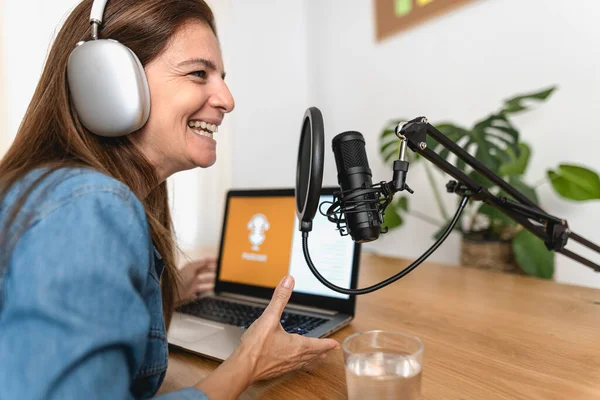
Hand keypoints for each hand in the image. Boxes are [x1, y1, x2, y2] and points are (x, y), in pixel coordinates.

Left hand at [175, 258, 216, 305]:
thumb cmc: (180, 278)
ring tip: (219, 281)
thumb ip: (200, 263)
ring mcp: (193, 283)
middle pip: (205, 271)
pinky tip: (213, 289)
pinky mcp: (193, 291)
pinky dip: (208, 289)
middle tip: (220, 272)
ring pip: (205, 281)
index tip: (218, 261)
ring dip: (212, 280)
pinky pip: (202, 289)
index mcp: (192, 267)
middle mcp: (193, 274)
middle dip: (213, 271)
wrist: (172, 292)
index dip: (211, 261)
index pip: (203, 263)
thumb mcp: (190, 268)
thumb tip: (207, 259)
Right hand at [194, 275, 338, 398]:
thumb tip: (288, 282)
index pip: (318, 344)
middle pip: (312, 355)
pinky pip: (291, 367)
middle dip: (321, 351)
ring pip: (303, 362)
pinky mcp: (275, 370)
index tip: (335, 344)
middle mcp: (294, 358)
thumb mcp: (269, 317)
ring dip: (311, 358)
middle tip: (329, 350)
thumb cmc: (256, 346)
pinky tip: (291, 362)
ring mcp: (285, 366)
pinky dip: (297, 363)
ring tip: (315, 357)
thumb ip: (280, 298)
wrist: (242, 367)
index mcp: (297, 346)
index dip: (327, 343)